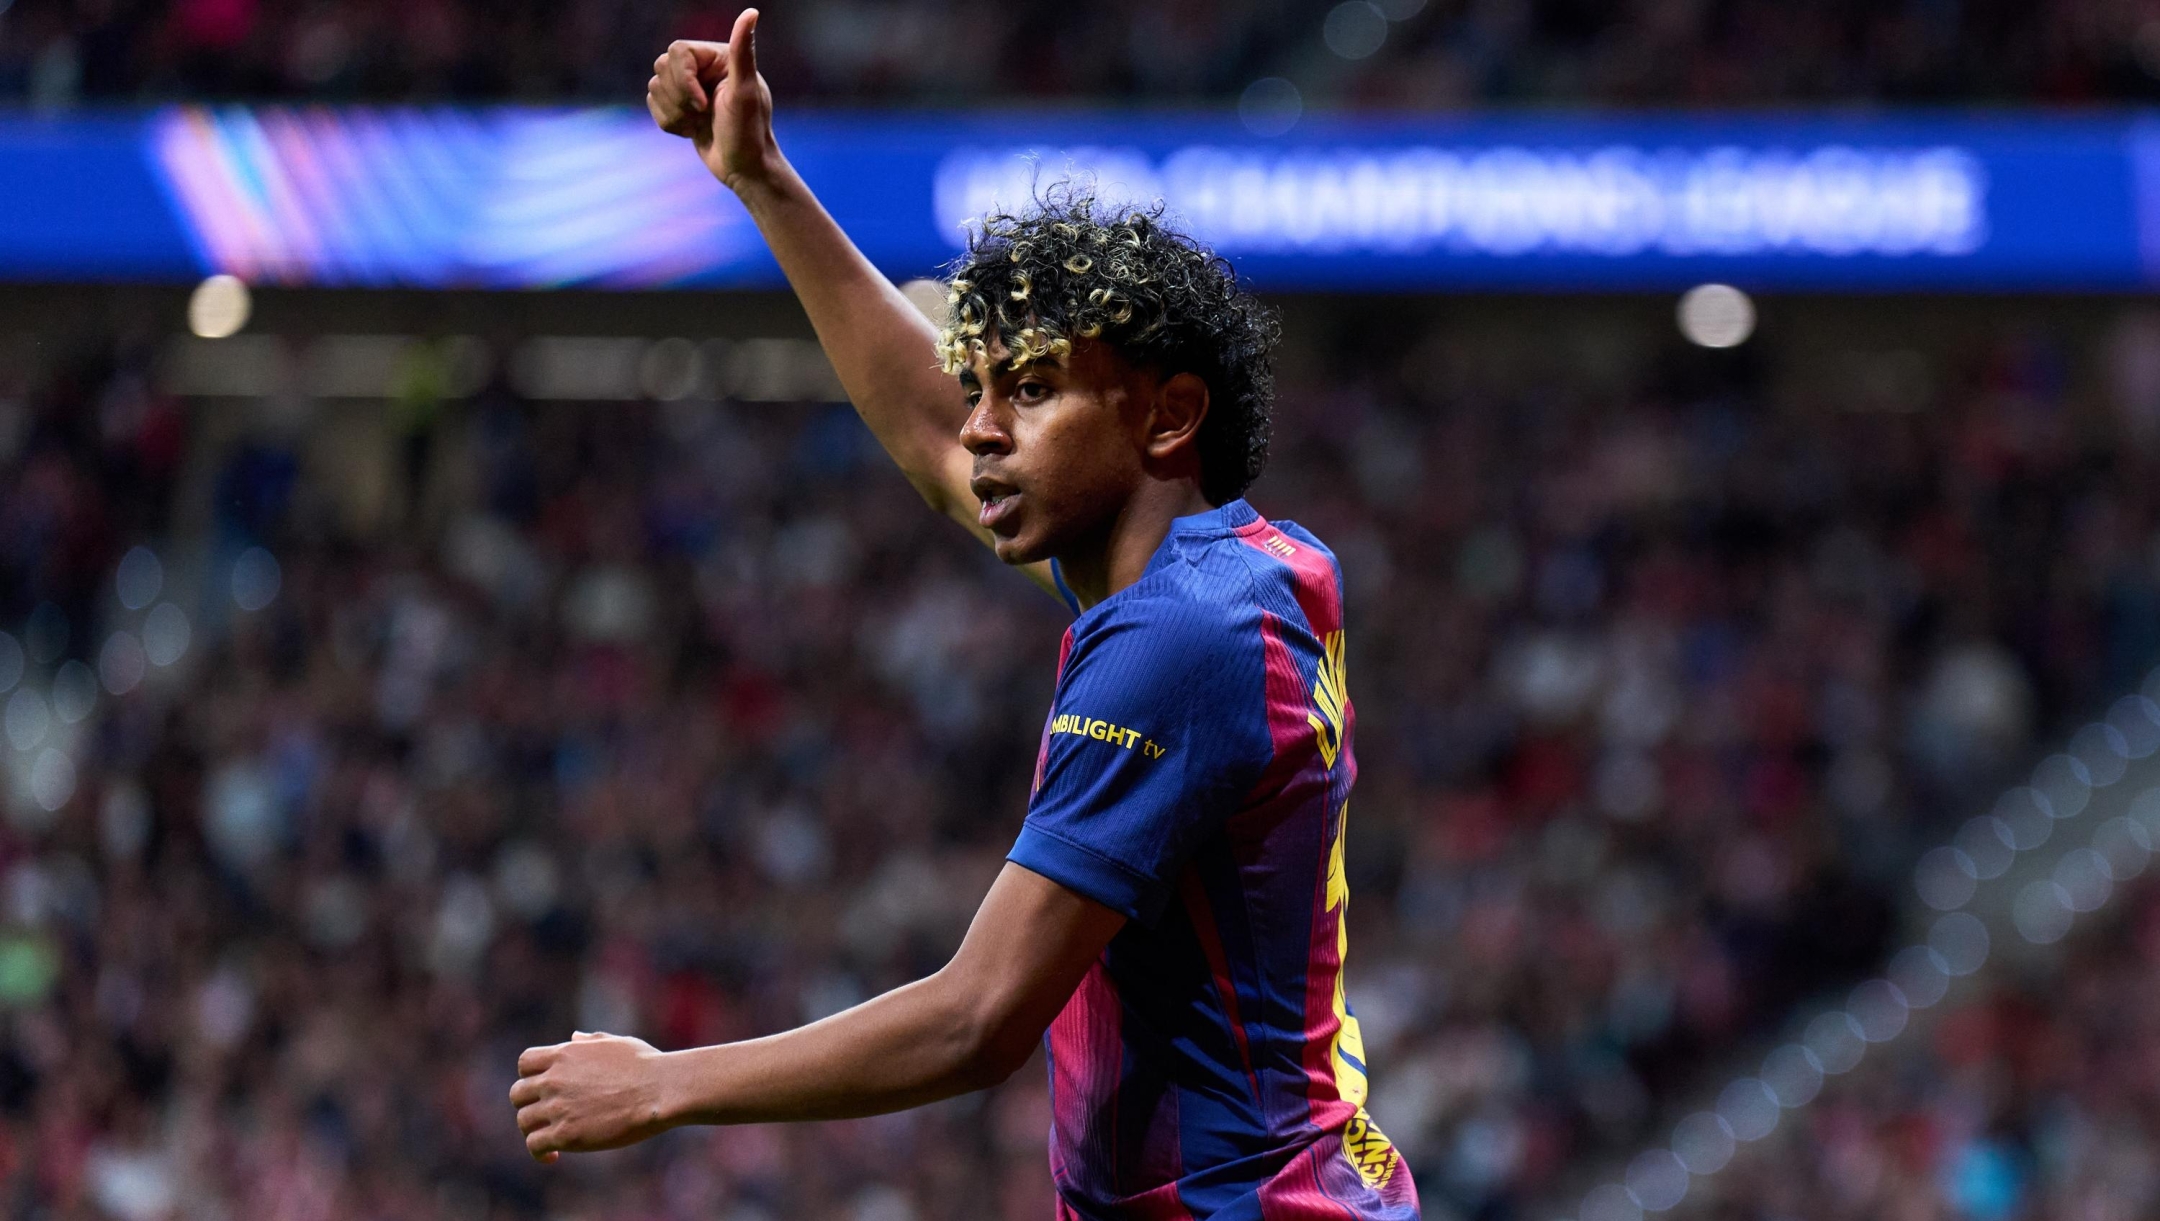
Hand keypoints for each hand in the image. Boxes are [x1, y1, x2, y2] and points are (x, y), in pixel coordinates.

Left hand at [510, 1031, 673, 1161]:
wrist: (659, 1090)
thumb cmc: (646, 1065)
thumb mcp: (616, 1044)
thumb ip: (589, 1042)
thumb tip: (573, 1037)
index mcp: (565, 1054)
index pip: (525, 1062)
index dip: (530, 1076)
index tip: (542, 1088)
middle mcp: (554, 1079)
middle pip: (518, 1094)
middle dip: (529, 1104)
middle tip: (545, 1116)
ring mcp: (558, 1107)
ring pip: (523, 1121)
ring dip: (534, 1130)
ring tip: (550, 1139)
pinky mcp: (566, 1134)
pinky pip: (535, 1144)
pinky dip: (539, 1152)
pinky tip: (553, 1157)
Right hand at [646, 9, 777, 195]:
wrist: (744, 170)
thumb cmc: (747, 133)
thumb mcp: (744, 92)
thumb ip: (743, 51)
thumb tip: (752, 13)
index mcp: (719, 57)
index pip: (677, 51)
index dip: (683, 79)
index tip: (703, 104)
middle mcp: (703, 68)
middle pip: (662, 67)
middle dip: (680, 98)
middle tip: (704, 114)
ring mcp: (690, 87)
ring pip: (654, 87)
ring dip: (675, 113)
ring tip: (700, 124)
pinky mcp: (679, 106)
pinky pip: (653, 105)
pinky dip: (670, 123)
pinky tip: (693, 131)